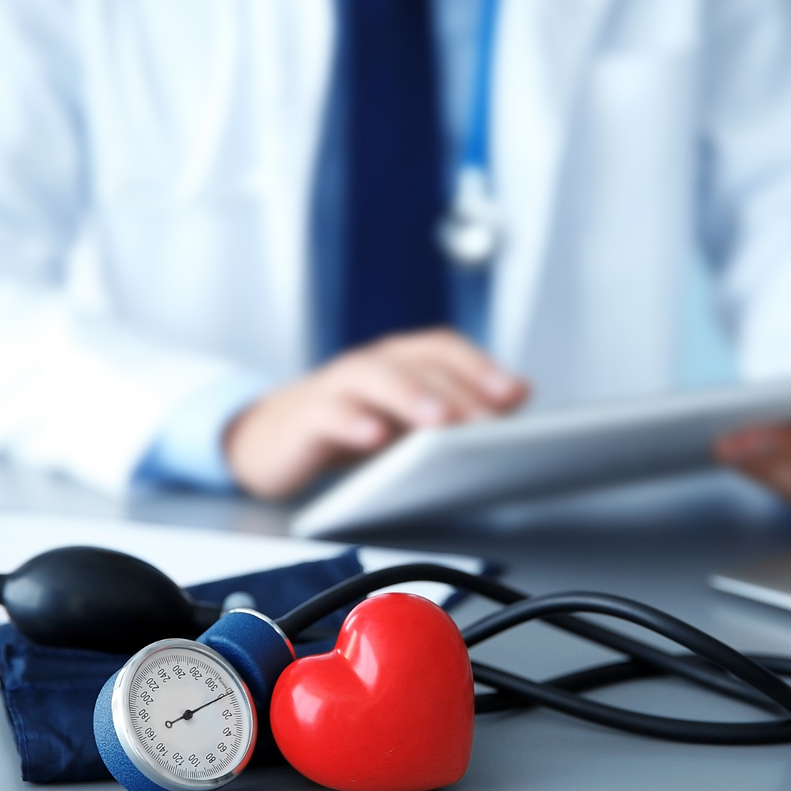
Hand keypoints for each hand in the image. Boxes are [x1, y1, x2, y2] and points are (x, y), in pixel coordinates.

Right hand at [225, 328, 528, 499]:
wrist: (269, 441)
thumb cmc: (349, 428)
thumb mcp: (406, 421)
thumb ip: (459, 405)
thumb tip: (520, 393)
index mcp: (398, 362)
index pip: (442, 348)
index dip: (478, 365)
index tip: (514, 394)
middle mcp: (370, 366)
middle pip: (415, 363)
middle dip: (456, 388)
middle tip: (487, 421)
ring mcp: (335, 389)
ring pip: (373, 377)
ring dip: (410, 396)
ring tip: (440, 421)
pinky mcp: (304, 420)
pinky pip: (328, 415)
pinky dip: (352, 423)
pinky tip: (374, 438)